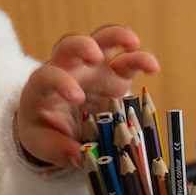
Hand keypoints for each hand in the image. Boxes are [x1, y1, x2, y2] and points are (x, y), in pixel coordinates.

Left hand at [16, 25, 160, 167]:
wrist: (58, 122)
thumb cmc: (45, 129)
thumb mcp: (43, 144)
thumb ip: (60, 150)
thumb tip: (82, 158)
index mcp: (43, 87)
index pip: (47, 76)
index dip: (61, 82)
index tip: (77, 98)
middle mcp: (68, 70)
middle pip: (71, 44)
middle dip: (83, 45)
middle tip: (95, 56)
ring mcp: (93, 69)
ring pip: (103, 39)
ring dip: (117, 36)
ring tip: (133, 43)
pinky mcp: (115, 75)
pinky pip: (129, 59)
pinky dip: (141, 59)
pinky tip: (152, 67)